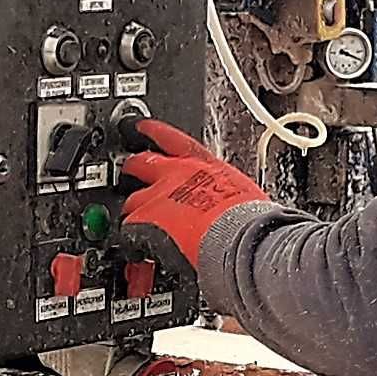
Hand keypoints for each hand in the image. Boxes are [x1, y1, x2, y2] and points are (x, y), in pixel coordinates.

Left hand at [120, 120, 267, 267]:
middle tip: (129, 172)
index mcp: (204, 166)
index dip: (154, 132)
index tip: (142, 127)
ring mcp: (157, 197)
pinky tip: (136, 249)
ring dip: (133, 209)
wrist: (237, 237)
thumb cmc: (249, 220)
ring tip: (135, 222)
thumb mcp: (240, 195)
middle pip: (142, 163)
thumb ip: (223, 193)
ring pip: (132, 199)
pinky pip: (127, 228)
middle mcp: (176, 175)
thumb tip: (226, 206)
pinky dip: (131, 239)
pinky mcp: (145, 220)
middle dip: (133, 168)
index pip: (174, 140)